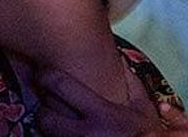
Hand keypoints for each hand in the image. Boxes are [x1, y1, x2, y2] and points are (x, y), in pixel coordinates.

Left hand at [35, 65, 157, 135]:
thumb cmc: (145, 136)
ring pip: (48, 135)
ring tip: (54, 118)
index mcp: (104, 115)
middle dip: (44, 108)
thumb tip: (117, 57)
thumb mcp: (142, 109)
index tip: (42, 73)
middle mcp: (88, 135)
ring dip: (48, 127)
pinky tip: (62, 131)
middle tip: (46, 101)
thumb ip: (129, 82)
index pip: (60, 86)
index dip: (46, 76)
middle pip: (45, 117)